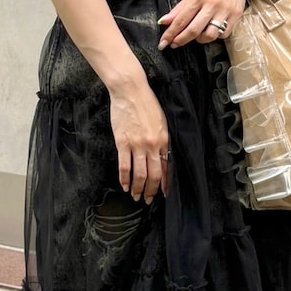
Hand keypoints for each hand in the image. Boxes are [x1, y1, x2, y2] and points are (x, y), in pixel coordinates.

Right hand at [109, 78, 169, 200]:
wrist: (130, 90)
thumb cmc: (147, 103)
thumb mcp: (162, 121)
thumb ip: (163, 139)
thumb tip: (163, 156)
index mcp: (164, 139)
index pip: (167, 167)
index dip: (165, 182)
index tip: (164, 193)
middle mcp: (152, 145)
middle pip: (153, 175)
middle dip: (151, 190)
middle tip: (148, 200)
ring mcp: (137, 145)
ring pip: (139, 174)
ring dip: (138, 188)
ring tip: (136, 196)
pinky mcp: (123, 142)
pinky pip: (124, 166)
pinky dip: (124, 178)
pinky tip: (124, 186)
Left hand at [156, 0, 253, 48]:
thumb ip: (179, 8)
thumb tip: (164, 21)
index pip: (181, 19)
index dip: (171, 33)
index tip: (164, 41)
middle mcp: (211, 4)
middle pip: (194, 30)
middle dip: (181, 40)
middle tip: (175, 44)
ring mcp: (224, 11)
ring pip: (210, 35)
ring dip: (200, 39)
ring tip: (196, 36)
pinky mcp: (235, 16)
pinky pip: (223, 34)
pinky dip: (215, 36)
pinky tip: (211, 30)